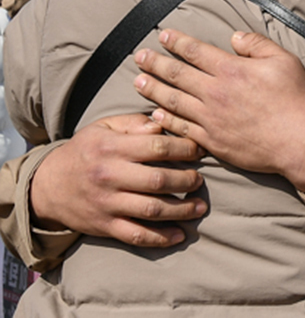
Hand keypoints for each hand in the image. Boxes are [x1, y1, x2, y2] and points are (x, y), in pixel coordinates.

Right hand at [30, 114, 205, 246]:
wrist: (48, 186)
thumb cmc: (87, 151)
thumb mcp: (105, 128)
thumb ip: (136, 124)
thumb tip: (164, 122)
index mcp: (112, 148)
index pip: (157, 147)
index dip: (185, 148)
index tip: (200, 150)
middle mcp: (109, 176)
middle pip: (158, 180)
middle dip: (187, 180)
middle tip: (200, 180)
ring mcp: (107, 204)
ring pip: (152, 210)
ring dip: (182, 210)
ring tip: (200, 206)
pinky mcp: (105, 226)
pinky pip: (136, 236)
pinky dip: (160, 238)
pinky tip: (180, 235)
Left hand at [133, 29, 304, 202]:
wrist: (299, 142)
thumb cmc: (295, 100)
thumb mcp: (285, 60)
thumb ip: (257, 45)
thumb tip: (234, 37)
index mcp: (232, 70)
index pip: (196, 51)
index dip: (177, 41)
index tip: (163, 34)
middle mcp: (215, 92)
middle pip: (177, 74)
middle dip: (155, 63)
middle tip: (139, 56)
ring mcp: (211, 119)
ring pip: (173, 101)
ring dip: (153, 89)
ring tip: (138, 81)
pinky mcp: (212, 141)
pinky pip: (182, 128)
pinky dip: (166, 120)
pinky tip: (154, 114)